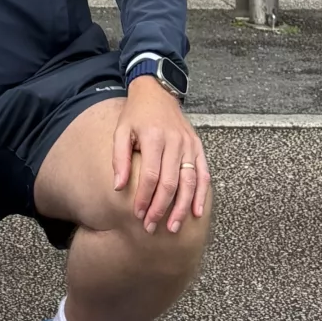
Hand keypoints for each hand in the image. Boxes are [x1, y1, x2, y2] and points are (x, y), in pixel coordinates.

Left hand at [113, 76, 210, 235]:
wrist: (157, 92)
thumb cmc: (136, 114)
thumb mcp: (121, 130)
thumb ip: (120, 158)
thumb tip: (118, 188)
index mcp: (154, 137)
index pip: (151, 175)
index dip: (145, 198)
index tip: (138, 215)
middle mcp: (175, 142)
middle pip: (171, 183)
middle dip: (161, 208)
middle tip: (151, 228)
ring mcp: (190, 145)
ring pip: (189, 182)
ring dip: (181, 208)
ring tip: (173, 227)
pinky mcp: (198, 147)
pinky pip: (203, 175)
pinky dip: (201, 195)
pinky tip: (196, 212)